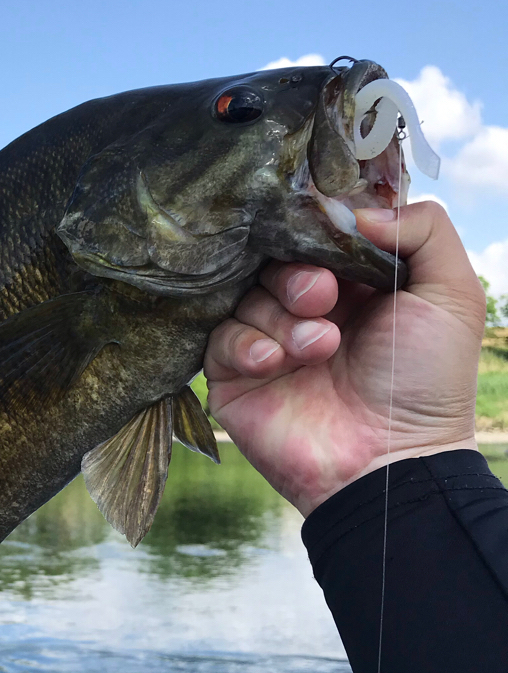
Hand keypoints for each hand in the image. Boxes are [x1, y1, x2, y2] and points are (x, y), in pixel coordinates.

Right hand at [204, 200, 485, 516]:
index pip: (317, 233)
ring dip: (281, 314)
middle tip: (322, 297)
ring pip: (247, 294)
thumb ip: (424, 230)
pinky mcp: (234, 377)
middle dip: (297, 271)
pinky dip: (246, 343)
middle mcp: (308, 308)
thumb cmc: (427, 382)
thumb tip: (357, 211)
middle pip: (274, 257)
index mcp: (355, 284)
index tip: (329, 238)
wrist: (390, 462)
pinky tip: (275, 363)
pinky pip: (220, 338)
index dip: (318, 229)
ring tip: (319, 347)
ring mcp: (269, 341)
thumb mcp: (451, 294)